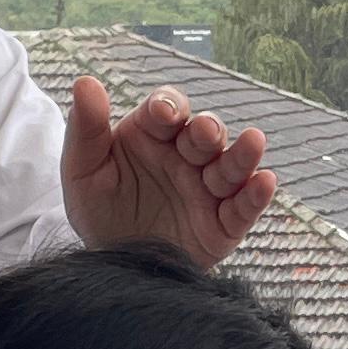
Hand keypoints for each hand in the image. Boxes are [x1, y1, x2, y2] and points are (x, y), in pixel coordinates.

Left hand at [60, 77, 273, 262]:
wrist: (113, 266)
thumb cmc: (98, 210)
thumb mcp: (82, 170)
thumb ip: (85, 128)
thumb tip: (84, 82)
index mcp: (154, 135)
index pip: (168, 109)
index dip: (170, 106)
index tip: (164, 114)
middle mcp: (186, 158)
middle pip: (205, 134)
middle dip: (208, 129)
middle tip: (205, 133)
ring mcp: (207, 191)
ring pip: (231, 167)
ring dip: (242, 155)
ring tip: (254, 142)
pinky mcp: (222, 226)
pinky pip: (243, 209)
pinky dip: (255, 196)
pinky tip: (265, 182)